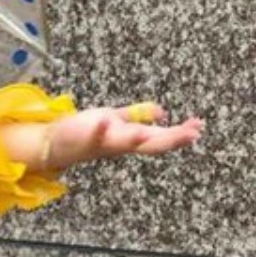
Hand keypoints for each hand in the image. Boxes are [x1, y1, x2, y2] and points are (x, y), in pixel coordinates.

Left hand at [46, 102, 203, 168]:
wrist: (56, 144)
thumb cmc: (86, 131)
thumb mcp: (117, 120)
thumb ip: (138, 116)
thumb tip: (161, 113)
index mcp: (132, 137)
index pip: (161, 136)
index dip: (181, 133)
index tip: (199, 126)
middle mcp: (122, 143)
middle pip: (152, 144)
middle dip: (173, 138)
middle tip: (192, 134)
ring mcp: (105, 141)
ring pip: (126, 144)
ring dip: (141, 139)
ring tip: (154, 132)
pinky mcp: (87, 136)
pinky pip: (95, 135)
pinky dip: (100, 129)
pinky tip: (105, 121)